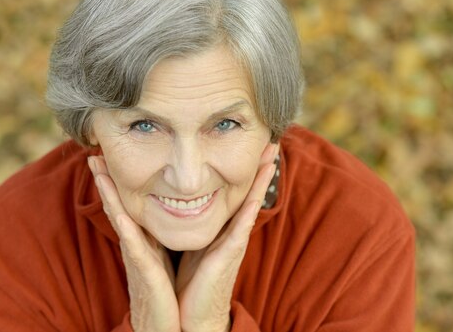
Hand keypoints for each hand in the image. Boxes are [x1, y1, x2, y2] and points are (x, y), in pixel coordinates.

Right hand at [88, 156, 179, 331]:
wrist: (170, 327)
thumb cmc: (170, 293)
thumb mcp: (165, 258)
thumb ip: (162, 238)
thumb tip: (169, 215)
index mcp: (143, 239)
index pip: (128, 205)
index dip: (116, 183)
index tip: (107, 158)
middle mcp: (135, 244)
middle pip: (117, 206)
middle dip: (105, 181)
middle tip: (93, 155)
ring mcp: (137, 256)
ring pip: (120, 219)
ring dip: (108, 195)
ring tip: (97, 170)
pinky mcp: (144, 271)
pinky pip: (133, 245)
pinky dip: (125, 227)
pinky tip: (119, 212)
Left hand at [175, 143, 278, 331]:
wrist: (194, 317)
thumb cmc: (191, 283)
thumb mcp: (191, 246)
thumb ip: (189, 227)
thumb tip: (180, 205)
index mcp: (222, 229)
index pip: (237, 192)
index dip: (247, 170)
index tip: (254, 145)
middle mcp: (233, 232)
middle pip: (250, 191)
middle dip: (261, 166)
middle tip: (272, 138)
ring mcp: (235, 242)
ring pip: (251, 201)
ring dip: (262, 177)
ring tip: (272, 152)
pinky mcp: (230, 254)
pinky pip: (242, 223)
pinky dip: (252, 203)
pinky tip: (258, 187)